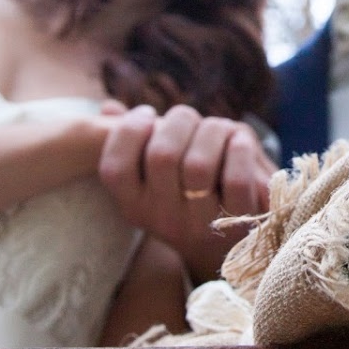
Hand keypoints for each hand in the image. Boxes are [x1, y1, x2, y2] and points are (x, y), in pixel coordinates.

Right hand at [98, 104, 273, 279]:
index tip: (148, 114)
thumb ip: (133, 141)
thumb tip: (109, 108)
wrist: (237, 240)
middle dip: (181, 120)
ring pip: (199, 165)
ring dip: (214, 130)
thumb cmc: (193, 192)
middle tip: (191, 119)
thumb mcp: (159, 173)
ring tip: (221, 129)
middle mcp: (164, 219)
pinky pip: (235, 180)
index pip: (115, 169)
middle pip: (162, 155)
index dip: (129, 130)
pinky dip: (240, 149)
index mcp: (135, 205)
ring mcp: (201, 225)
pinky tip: (240, 141)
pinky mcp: (240, 222)